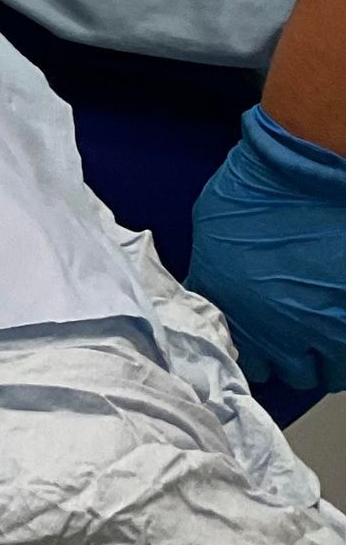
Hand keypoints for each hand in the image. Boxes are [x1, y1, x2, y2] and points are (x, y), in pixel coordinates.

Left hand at [188, 106, 345, 393]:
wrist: (304, 170)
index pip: (233, 352)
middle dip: (283, 352)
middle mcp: (270, 332)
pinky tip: (336, 323)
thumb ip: (216, 270)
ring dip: (317, 355)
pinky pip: (344, 363)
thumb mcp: (212, 228)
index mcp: (227, 307)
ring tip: (318, 327)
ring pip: (317, 374)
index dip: (247, 343)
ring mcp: (315, 335)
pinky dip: (340, 350)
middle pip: (278, 370)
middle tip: (291, 330)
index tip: (255, 333)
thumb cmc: (254, 188)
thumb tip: (220, 286)